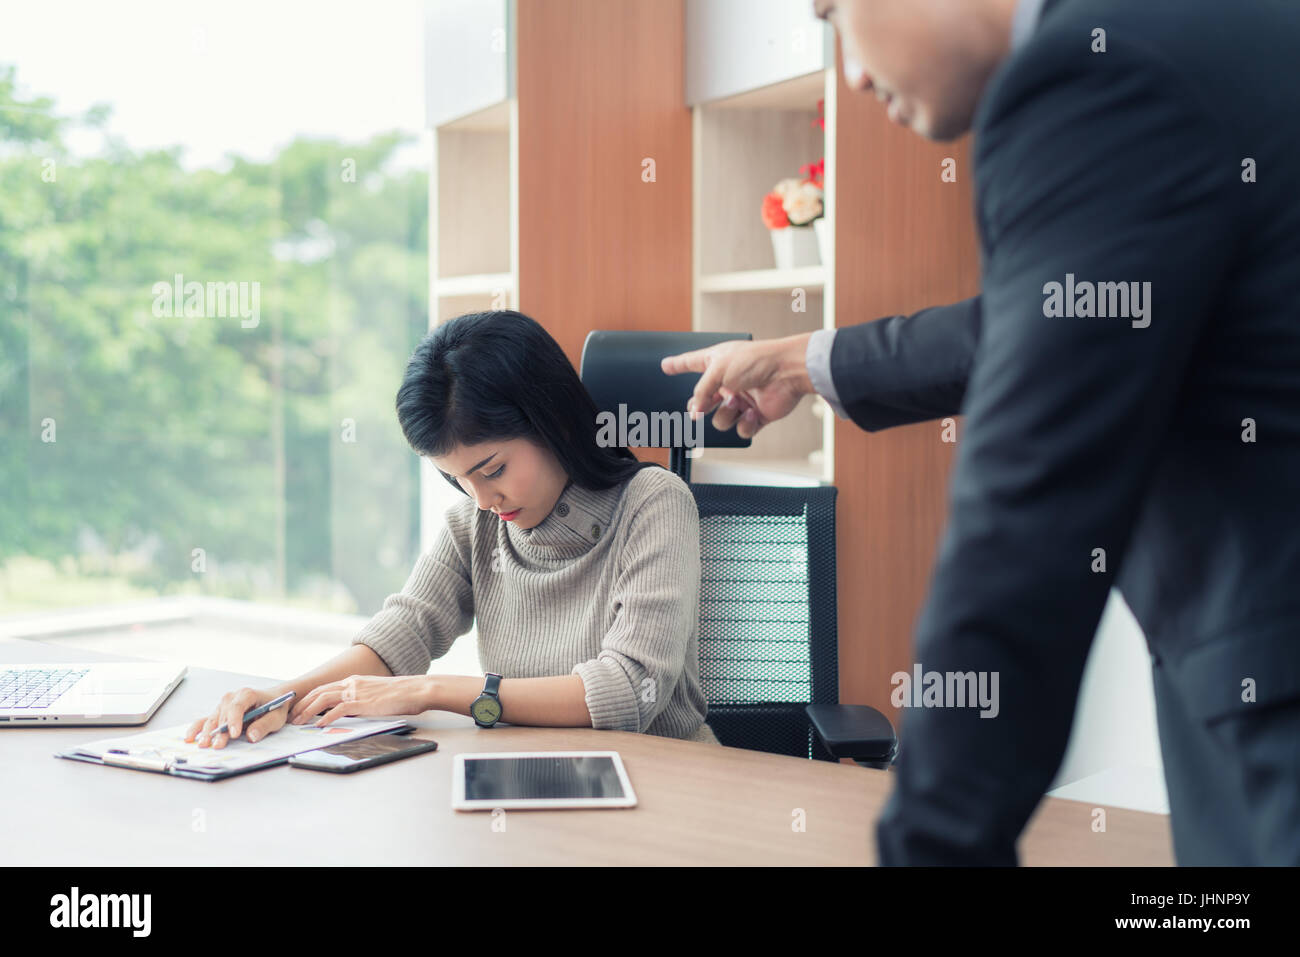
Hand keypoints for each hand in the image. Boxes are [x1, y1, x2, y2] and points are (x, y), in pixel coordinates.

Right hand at [185, 687, 289, 749]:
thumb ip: (264, 725)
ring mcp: (224, 705)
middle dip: (220, 731)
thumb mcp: (276, 717)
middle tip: (218, 745)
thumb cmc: (275, 707)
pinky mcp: (219, 713)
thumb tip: (251, 736)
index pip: (238, 706)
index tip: (234, 734)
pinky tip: (190, 737)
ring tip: (204, 744)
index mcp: (248, 694)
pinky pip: (205, 720)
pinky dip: (197, 728)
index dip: (234, 720)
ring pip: (213, 718)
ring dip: (207, 732)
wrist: (272, 700)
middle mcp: (233, 697)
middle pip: (223, 714)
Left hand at [286, 675, 432, 727]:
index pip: (324, 688)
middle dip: (302, 704)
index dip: (308, 698)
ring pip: (323, 699)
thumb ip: (360, 700)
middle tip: (291, 716)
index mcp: (354, 681)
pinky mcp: (362, 702)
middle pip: (319, 692)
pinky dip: (326, 717)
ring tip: (298, 722)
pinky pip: (338, 710)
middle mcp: (352, 683)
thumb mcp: (375, 694)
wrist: (416, 689)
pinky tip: (318, 725)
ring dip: (308, 711)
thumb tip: (349, 712)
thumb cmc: (401, 694)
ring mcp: (356, 692)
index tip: (299, 707)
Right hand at [660, 333, 814, 438]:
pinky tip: (753, 411)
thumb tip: (694, 412)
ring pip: (720, 419)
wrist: (787, 372)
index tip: (666, 366)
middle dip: (700, 407)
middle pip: (703, 400)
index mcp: (718, 362)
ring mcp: (741, 399)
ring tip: (737, 402)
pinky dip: (746, 422)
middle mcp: (728, 381)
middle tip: (698, 409)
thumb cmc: (755, 361)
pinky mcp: (755, 415)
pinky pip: (741, 429)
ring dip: (726, 413)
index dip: (678, 364)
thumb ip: (701, 391)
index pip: (692, 363)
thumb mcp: (718, 370)